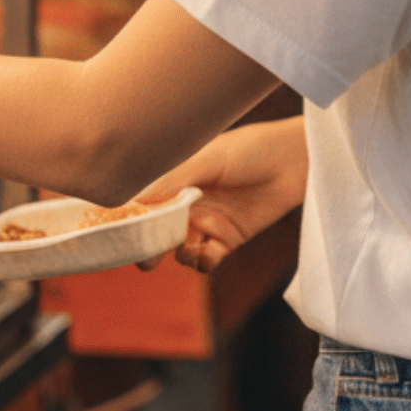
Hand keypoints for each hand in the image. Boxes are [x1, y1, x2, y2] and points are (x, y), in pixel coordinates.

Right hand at [133, 116, 307, 274]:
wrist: (295, 160)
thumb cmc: (251, 148)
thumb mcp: (208, 158)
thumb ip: (173, 179)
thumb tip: (135, 201)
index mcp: (176, 177)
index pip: (143, 202)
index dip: (128, 218)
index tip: (115, 232)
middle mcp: (187, 201)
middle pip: (155, 232)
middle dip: (146, 247)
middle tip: (146, 255)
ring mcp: (207, 222)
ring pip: (178, 250)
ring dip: (177, 254)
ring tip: (186, 247)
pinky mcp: (228, 239)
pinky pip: (205, 260)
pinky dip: (201, 262)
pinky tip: (206, 254)